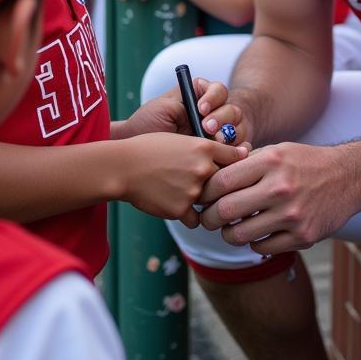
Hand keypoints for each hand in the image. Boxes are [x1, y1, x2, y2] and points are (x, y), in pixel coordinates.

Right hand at [119, 132, 247, 227]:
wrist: (123, 167)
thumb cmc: (148, 149)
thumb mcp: (178, 140)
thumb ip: (203, 149)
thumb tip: (227, 155)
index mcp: (204, 148)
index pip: (235, 157)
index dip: (237, 163)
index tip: (237, 168)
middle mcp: (203, 169)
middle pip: (225, 182)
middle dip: (220, 185)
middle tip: (213, 187)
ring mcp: (193, 191)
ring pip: (210, 202)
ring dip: (203, 201)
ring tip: (185, 194)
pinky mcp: (180, 210)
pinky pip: (194, 219)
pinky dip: (188, 215)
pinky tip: (175, 205)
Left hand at [127, 79, 246, 144]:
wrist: (135, 152)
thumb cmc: (148, 124)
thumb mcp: (164, 108)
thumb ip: (186, 103)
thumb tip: (207, 110)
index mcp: (200, 97)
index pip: (218, 91)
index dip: (213, 98)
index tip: (200, 109)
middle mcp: (213, 114)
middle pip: (232, 110)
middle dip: (221, 118)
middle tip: (207, 127)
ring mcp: (219, 134)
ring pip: (237, 129)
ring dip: (229, 134)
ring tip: (215, 143)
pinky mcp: (221, 154)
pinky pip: (238, 151)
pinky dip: (238, 152)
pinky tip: (231, 157)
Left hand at [198, 142, 356, 253]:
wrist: (348, 177)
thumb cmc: (306, 162)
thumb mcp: (277, 150)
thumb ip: (246, 163)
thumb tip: (210, 178)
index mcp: (270, 161)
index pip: (221, 181)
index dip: (205, 192)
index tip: (201, 197)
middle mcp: (280, 187)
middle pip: (226, 211)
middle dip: (208, 218)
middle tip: (207, 219)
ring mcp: (292, 214)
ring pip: (241, 235)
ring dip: (228, 234)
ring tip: (230, 228)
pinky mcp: (303, 236)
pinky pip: (262, 248)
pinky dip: (254, 243)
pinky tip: (257, 232)